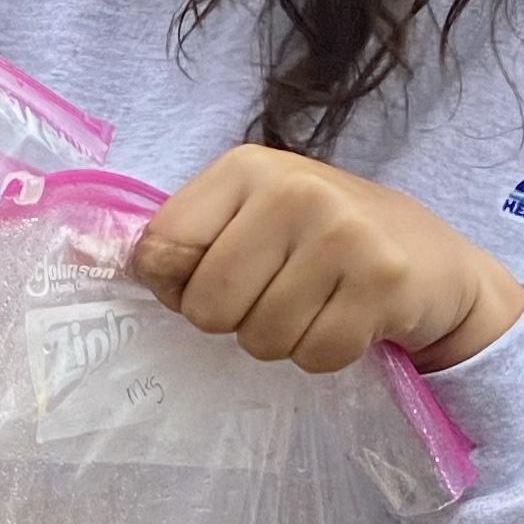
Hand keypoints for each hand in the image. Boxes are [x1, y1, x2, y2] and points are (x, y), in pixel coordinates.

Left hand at [130, 146, 523, 374]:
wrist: (433, 261)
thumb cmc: (324, 240)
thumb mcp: (252, 217)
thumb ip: (185, 237)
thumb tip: (90, 257)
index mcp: (245, 168)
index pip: (161, 250)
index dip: (178, 286)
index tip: (214, 279)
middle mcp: (293, 190)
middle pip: (208, 305)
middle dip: (234, 320)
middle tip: (277, 295)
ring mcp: (344, 233)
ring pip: (260, 338)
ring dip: (282, 340)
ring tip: (317, 304)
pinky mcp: (384, 282)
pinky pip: (315, 356)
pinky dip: (325, 354)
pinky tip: (348, 319)